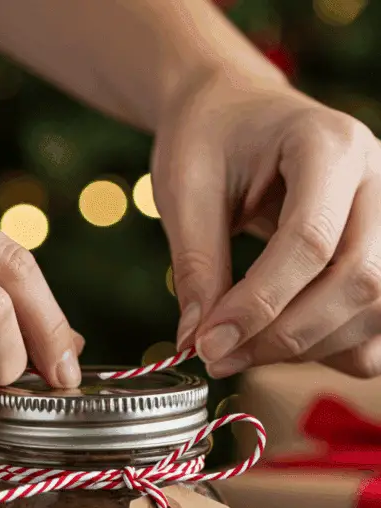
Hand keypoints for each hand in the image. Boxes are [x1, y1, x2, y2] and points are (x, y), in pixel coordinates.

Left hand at [152, 72, 380, 378]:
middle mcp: (376, 177)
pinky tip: (279, 345)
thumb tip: (200, 343)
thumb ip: (196, 266)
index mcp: (328, 144)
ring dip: (307, 349)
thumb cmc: (210, 139)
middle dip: (285, 335)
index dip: (260, 304)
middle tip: (220, 357)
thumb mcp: (185, 190)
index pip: (310, 240)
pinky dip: (333, 349)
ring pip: (375, 308)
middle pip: (357, 280)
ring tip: (240, 352)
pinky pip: (378, 325)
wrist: (237, 111)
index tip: (209, 343)